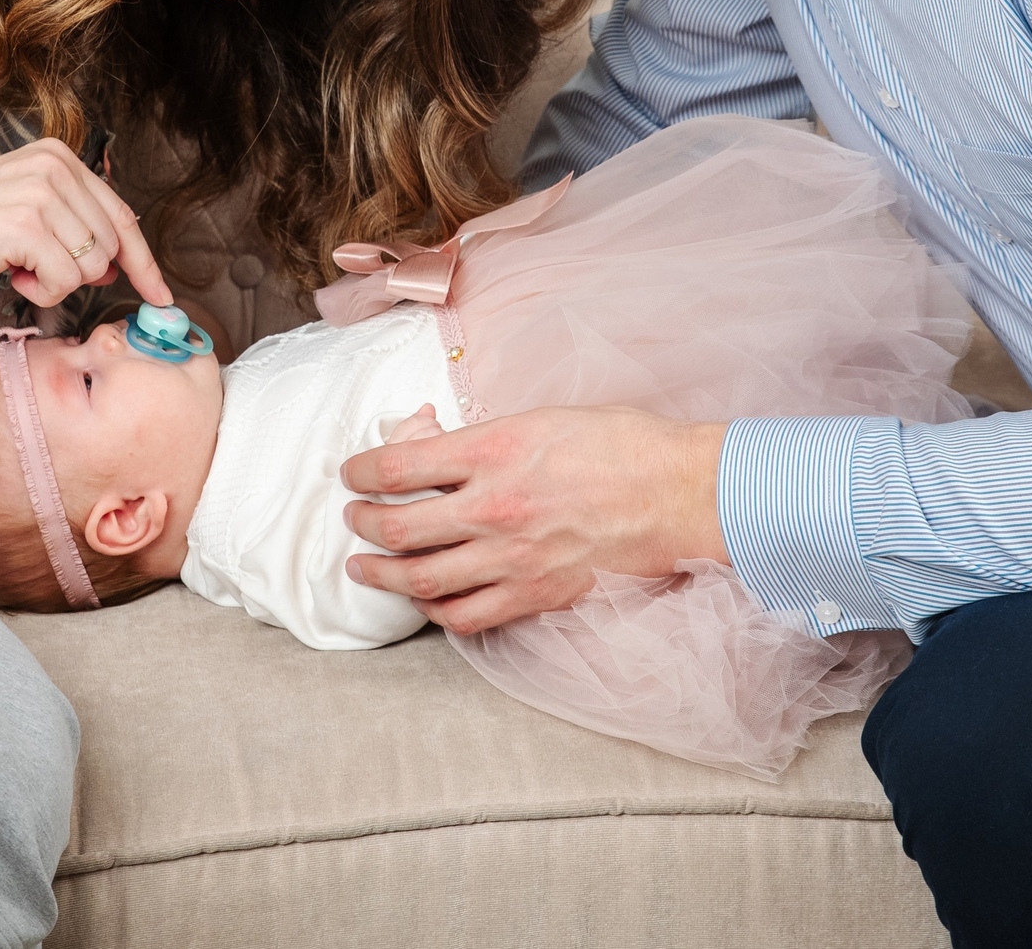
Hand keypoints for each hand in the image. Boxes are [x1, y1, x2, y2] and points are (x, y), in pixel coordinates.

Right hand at [0, 139, 169, 307]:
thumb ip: (71, 225)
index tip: (160, 293)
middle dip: (81, 274)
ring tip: (15, 267)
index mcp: (59, 157)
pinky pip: (66, 281)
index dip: (143, 261)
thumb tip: (117, 263)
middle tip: (32, 270)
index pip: (122, 215)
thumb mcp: (23, 211)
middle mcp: (56, 166)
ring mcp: (43, 194)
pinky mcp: (27, 226)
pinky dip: (40, 292)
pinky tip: (9, 276)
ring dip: (55, 282)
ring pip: (92, 266)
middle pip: (111, 245)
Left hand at [338, 406, 727, 633]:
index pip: (397, 465)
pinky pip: (466, 615)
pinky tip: (424, 597)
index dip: (361, 471)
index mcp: (494, 448)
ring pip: (421, 577)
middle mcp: (494, 505)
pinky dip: (433, 609)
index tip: (352, 473)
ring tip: (365, 564)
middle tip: (355, 517)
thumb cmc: (621, 444)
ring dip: (382, 572)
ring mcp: (513, 557)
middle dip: (363, 523)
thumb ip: (481, 435)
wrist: (679, 494)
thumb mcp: (541, 416)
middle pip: (398, 526)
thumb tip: (427, 442)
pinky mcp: (535, 594)